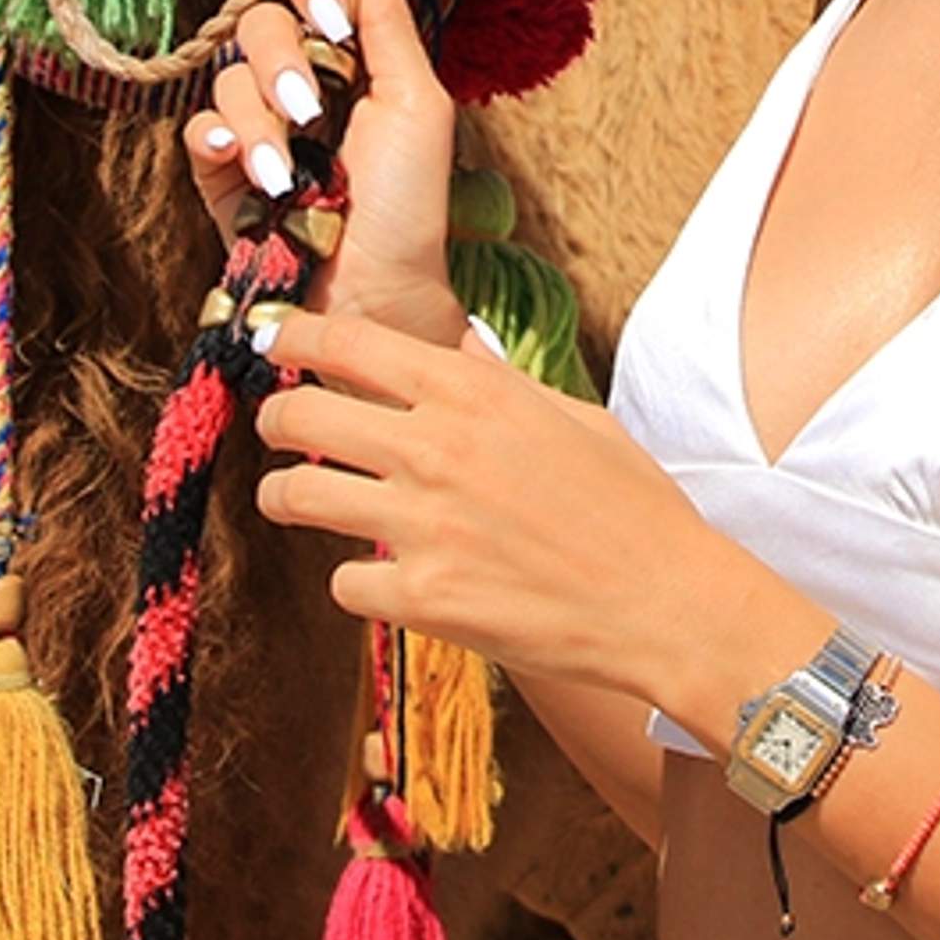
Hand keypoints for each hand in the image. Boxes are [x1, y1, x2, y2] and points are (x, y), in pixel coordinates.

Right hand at [177, 0, 466, 347]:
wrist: (375, 295)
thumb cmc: (410, 206)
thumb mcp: (415, 104)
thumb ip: (391, 21)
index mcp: (350, 55)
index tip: (334, 20)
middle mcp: (299, 80)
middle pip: (260, 21)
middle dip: (283, 59)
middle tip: (311, 106)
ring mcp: (257, 126)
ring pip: (228, 76)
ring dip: (260, 118)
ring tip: (287, 171)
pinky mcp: (220, 172)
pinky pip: (197, 129)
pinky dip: (220, 141)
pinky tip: (248, 169)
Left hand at [252, 308, 764, 705]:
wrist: (667, 603)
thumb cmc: (632, 505)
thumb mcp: (571, 414)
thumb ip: (498, 378)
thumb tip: (453, 343)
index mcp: (472, 392)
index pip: (348, 342)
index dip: (292, 336)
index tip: (272, 339)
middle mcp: (435, 448)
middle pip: (300, 413)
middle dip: (275, 417)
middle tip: (278, 427)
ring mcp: (422, 525)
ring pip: (297, 494)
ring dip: (284, 495)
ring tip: (290, 498)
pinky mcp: (421, 598)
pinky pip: (344, 580)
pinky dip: (356, 581)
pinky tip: (384, 579)